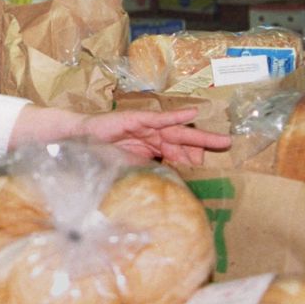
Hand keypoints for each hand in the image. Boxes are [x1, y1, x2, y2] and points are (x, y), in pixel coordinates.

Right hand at [75, 107, 230, 165]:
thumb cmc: (99, 157)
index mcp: (151, 151)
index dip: (194, 161)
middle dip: (205, 144)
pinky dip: (176, 116)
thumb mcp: (128, 169)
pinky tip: (192, 114)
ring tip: (220, 139)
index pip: (178, 155)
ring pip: (177, 131)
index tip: (209, 171)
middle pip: (183, 142)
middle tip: (227, 145)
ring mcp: (145, 127)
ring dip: (199, 135)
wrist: (78, 141)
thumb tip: (166, 189)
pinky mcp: (136, 119)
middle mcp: (152, 138)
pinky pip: (160, 118)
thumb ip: (146, 174)